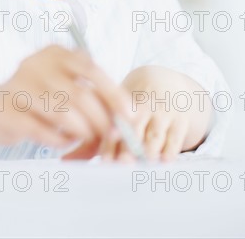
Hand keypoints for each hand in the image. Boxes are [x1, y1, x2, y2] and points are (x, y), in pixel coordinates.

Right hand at [0, 44, 131, 147]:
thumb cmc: (41, 99)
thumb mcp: (66, 88)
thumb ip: (94, 97)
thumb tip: (126, 117)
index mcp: (56, 53)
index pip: (91, 69)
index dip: (114, 93)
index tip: (129, 114)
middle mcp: (36, 64)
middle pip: (80, 94)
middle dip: (102, 119)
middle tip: (112, 135)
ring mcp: (18, 86)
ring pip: (62, 113)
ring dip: (82, 131)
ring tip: (88, 138)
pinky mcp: (5, 111)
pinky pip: (41, 131)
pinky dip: (59, 140)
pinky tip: (64, 141)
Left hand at [63, 66, 212, 162]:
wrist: (166, 81)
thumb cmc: (133, 105)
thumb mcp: (115, 113)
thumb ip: (91, 140)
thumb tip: (64, 162)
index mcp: (121, 105)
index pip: (114, 126)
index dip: (109, 145)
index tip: (104, 162)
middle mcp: (142, 107)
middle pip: (134, 131)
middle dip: (128, 148)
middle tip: (123, 164)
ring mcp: (162, 112)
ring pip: (154, 134)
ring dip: (149, 149)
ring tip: (144, 163)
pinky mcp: (180, 119)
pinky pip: (175, 136)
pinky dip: (170, 149)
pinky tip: (164, 162)